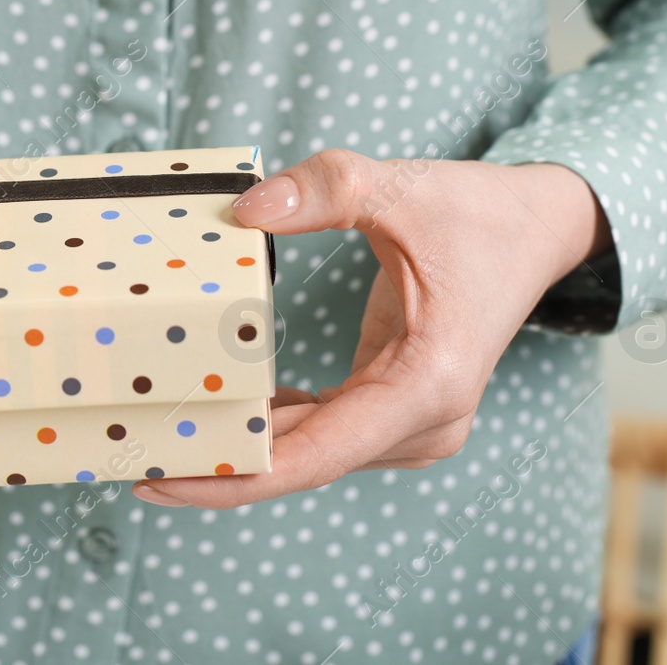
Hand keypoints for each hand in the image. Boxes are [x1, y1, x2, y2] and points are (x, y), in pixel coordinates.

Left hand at [132, 150, 610, 507]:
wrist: (538, 230)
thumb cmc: (477, 213)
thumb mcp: (402, 186)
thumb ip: (326, 189)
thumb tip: (243, 208)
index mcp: (429, 383)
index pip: (314, 456)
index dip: (232, 476)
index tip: (159, 480)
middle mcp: (425, 422)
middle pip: (303, 464)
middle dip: (217, 465)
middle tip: (128, 453)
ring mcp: (415, 426)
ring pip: (309, 454)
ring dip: (238, 449)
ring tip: (154, 436)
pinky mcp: (397, 411)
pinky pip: (321, 434)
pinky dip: (269, 427)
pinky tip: (214, 411)